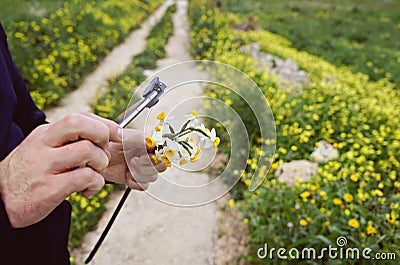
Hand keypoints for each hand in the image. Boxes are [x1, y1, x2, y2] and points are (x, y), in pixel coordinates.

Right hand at [0, 113, 119, 227]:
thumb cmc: (28, 175)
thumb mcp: (42, 149)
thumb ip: (66, 141)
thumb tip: (102, 134)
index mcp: (45, 134)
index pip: (80, 117)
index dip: (105, 124)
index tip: (117, 134)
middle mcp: (44, 145)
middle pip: (83, 126)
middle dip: (104, 138)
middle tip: (103, 154)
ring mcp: (45, 166)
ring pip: (89, 151)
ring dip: (101, 164)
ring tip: (94, 174)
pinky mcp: (49, 188)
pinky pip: (86, 177)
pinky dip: (95, 183)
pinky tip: (87, 190)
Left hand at [101, 129, 166, 189]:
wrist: (92, 160)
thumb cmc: (104, 144)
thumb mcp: (119, 137)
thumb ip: (134, 136)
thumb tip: (149, 138)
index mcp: (145, 141)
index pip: (162, 146)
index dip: (158, 151)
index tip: (147, 150)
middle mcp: (146, 155)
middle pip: (162, 163)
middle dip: (149, 164)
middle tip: (134, 160)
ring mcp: (142, 168)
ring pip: (153, 175)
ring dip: (141, 173)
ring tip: (129, 167)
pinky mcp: (135, 179)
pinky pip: (144, 185)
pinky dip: (136, 182)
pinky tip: (128, 177)